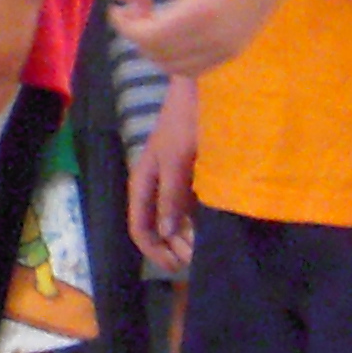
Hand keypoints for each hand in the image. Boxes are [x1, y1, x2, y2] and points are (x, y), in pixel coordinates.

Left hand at [111, 0, 294, 79]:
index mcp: (201, 11)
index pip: (148, 36)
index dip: (124, 25)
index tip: (118, 6)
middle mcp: (215, 38)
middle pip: (157, 54)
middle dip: (137, 33)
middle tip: (138, 4)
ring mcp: (227, 49)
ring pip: (173, 66)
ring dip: (154, 47)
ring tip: (155, 16)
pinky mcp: (234, 52)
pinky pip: (193, 68)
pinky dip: (174, 56)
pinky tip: (174, 29)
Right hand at [128, 76, 200, 275]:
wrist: (204, 86)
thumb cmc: (187, 121)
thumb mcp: (178, 160)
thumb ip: (171, 196)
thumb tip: (165, 233)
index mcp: (143, 182)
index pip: (139, 227)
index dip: (154, 250)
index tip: (177, 266)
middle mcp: (155, 184)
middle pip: (156, 226)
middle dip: (172, 246)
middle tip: (197, 260)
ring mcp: (173, 179)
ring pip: (173, 218)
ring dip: (186, 235)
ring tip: (205, 246)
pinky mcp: (191, 172)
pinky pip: (189, 205)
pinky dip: (197, 219)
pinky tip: (212, 225)